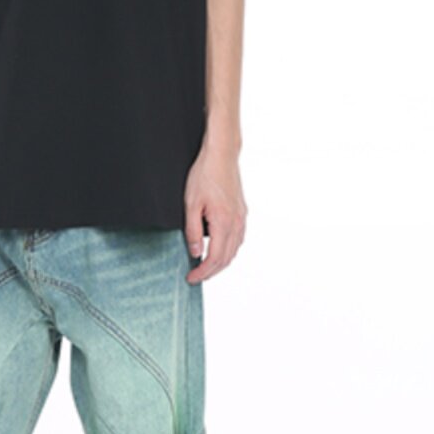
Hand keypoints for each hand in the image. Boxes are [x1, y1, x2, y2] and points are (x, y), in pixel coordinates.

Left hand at [183, 142, 246, 282]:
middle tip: (195, 277)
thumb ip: (193, 231)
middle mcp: (236, 223)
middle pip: (226, 259)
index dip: (202, 272)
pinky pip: (238, 239)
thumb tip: (195, 252)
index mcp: (224, 223)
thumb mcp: (191, 204)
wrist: (221, 156)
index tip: (191, 278)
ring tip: (204, 267)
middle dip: (210, 272)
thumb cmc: (205, 175)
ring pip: (234, 250)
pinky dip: (228, 251)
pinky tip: (218, 250)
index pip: (214, 258)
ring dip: (220, 263)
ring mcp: (241, 218)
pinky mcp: (242, 213)